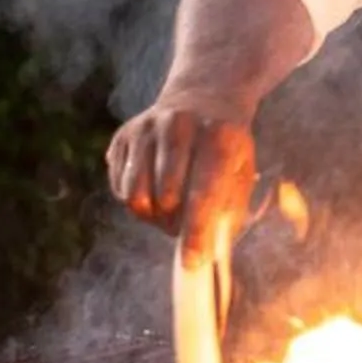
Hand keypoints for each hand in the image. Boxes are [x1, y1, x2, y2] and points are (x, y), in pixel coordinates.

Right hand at [104, 95, 258, 263]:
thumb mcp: (242, 173)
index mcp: (219, 135)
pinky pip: (119, 189)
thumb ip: (229, 214)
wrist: (202, 99)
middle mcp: (179, 125)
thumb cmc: (226, 148)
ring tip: (170, 208)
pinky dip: (136, 201)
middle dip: (175, 224)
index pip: (204, 192)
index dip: (197, 232)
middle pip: (166, 197)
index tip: (193, 262)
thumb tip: (208, 255)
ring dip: (153, 216)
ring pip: (136, 196)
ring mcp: (146, 128)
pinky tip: (155, 186)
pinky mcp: (122, 136)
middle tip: (184, 225)